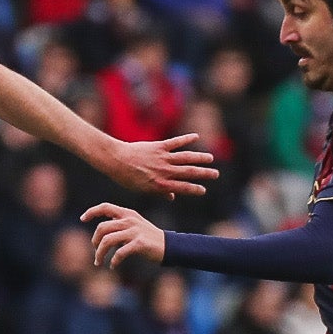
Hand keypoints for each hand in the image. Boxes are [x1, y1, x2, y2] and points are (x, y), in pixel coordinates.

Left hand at [82, 202, 165, 267]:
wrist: (169, 246)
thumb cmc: (148, 239)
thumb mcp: (134, 227)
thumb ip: (118, 228)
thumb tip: (101, 239)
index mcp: (128, 214)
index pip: (106, 207)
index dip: (92, 211)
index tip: (82, 219)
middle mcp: (130, 220)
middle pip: (102, 228)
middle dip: (95, 242)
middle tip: (95, 252)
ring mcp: (135, 231)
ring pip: (107, 241)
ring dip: (100, 253)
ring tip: (99, 262)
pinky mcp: (139, 243)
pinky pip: (120, 253)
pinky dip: (114, 261)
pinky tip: (113, 266)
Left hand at [100, 133, 217, 198]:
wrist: (116, 160)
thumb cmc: (128, 177)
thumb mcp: (143, 189)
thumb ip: (159, 192)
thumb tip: (172, 197)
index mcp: (161, 184)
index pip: (183, 188)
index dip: (195, 189)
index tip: (203, 190)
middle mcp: (165, 171)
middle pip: (189, 173)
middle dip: (203, 174)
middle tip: (215, 174)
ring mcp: (163, 158)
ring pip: (186, 158)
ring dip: (199, 158)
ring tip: (210, 158)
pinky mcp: (159, 147)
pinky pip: (175, 142)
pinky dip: (186, 139)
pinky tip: (196, 136)